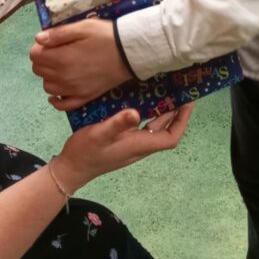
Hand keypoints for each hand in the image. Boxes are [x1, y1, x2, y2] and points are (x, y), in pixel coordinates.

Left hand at [30, 18, 130, 109]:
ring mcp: (73, 91)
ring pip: (47, 87)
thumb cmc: (106, 36)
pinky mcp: (84, 98)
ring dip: (49, 76)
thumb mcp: (83, 27)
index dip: (39, 46)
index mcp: (61, 59)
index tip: (50, 41)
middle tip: (57, 50)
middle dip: (43, 59)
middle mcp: (64, 78)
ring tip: (62, 65)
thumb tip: (38, 39)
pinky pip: (62, 105)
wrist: (130, 53)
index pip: (34, 56)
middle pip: (38, 71)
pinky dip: (56, 99)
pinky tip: (60, 90)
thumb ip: (58, 34)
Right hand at [53, 104, 193, 190]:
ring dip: (163, 112)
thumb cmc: (86, 151)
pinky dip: (149, 113)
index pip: (170, 138)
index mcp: (139, 145)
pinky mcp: (122, 141)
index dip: (182, 122)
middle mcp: (139, 146)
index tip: (188, 102)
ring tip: (166, 91)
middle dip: (176, 113)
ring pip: (154, 128)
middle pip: (165, 131)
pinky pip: (142, 126)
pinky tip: (143, 100)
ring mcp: (131, 144)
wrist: (70, 168)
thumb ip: (117, 123)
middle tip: (180, 90)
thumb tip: (137, 112)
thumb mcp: (99, 134)